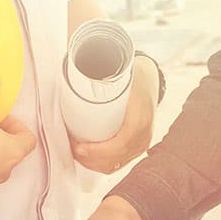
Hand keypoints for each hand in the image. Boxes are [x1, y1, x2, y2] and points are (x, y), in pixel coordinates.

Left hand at [71, 56, 157, 173]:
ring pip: (116, 164)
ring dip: (93, 163)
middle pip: (116, 158)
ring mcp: (142, 144)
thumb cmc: (131, 74)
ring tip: (76, 151)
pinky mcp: (137, 148)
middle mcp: (144, 134)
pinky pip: (119, 164)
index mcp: (141, 117)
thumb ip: (98, 63)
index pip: (121, 142)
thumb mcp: (119, 68)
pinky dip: (102, 165)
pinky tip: (88, 160)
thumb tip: (74, 54)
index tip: (79, 146)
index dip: (99, 150)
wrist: (148, 78)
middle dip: (90, 158)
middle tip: (72, 147)